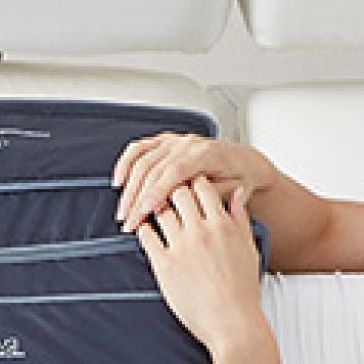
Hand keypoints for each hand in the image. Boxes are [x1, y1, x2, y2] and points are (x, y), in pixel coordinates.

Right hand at [113, 132, 275, 234]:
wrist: (245, 163)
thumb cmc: (241, 179)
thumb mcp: (235, 191)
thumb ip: (210, 195)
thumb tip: (187, 204)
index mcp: (206, 153)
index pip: (172, 172)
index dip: (154, 193)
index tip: (142, 213)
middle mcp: (188, 143)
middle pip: (152, 168)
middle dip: (137, 198)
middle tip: (129, 222)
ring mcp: (175, 141)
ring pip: (143, 160)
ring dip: (129, 188)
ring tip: (124, 211)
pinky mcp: (166, 142)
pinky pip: (140, 148)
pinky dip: (126, 163)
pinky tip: (118, 181)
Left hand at [136, 178, 265, 357]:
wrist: (233, 324)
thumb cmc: (242, 291)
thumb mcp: (249, 249)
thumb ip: (240, 218)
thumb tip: (237, 193)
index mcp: (223, 225)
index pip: (202, 186)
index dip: (192, 183)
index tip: (187, 187)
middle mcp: (202, 231)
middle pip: (177, 192)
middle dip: (171, 191)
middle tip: (165, 196)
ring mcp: (181, 247)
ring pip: (160, 210)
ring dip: (155, 208)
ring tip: (152, 212)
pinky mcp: (164, 265)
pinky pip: (147, 236)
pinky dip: (144, 229)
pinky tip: (145, 231)